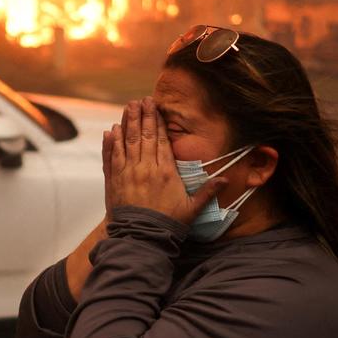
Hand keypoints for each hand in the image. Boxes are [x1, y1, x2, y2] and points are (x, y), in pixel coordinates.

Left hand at [102, 97, 226, 225]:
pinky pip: (111, 157)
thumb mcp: (192, 209)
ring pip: (126, 142)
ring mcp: (127, 173)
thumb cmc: (168, 224)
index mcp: (165, 171)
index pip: (161, 140)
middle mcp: (145, 168)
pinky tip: (110, 131)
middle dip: (143, 116)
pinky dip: (110, 143)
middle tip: (141, 100)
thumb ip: (208, 191)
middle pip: (144, 136)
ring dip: (127, 123)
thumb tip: (227, 179)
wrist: (142, 238)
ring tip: (128, 108)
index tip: (156, 107)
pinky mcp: (114, 181)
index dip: (158, 122)